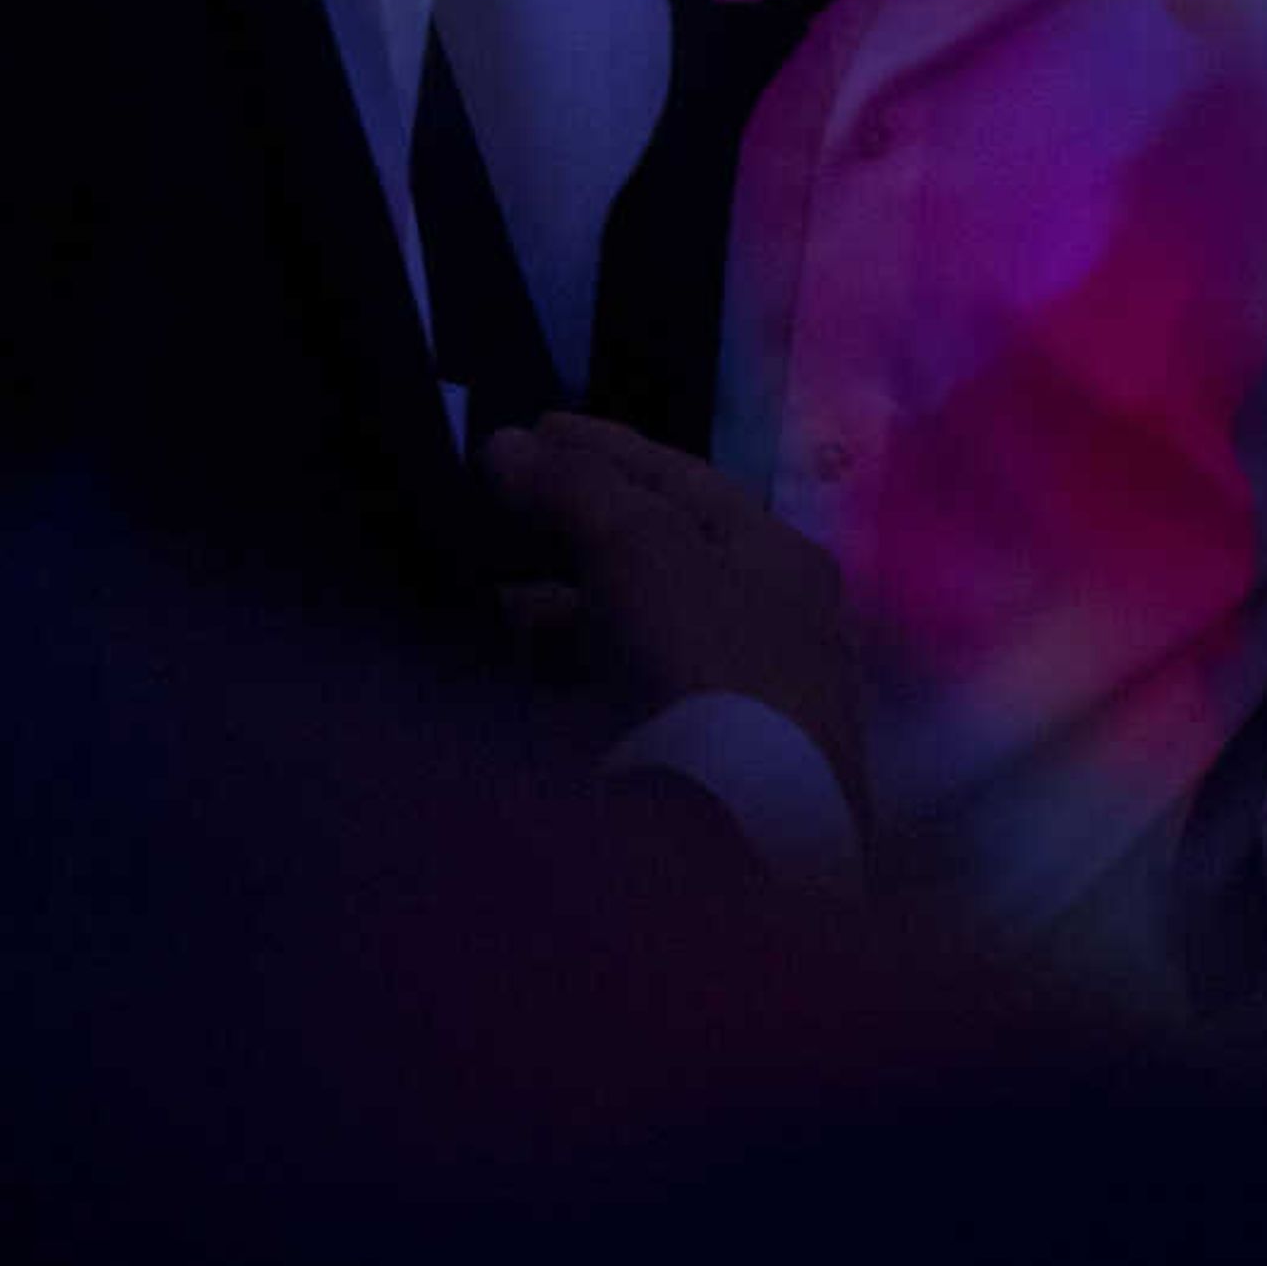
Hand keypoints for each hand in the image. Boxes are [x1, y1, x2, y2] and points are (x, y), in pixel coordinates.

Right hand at [484, 414, 869, 827]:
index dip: (602, 449)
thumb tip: (507, 445)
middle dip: (569, 533)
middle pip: (659, 557)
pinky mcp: (699, 771)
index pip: (683, 482)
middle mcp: (774, 626)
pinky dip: (564, 681)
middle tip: (487, 517)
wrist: (744, 834)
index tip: (526, 430)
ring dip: (559, 615)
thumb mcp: (644, 551)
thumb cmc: (710, 663)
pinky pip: (619, 702)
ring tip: (486, 609)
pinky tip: (515, 684)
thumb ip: (579, 489)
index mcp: (780, 560)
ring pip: (634, 634)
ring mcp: (739, 704)